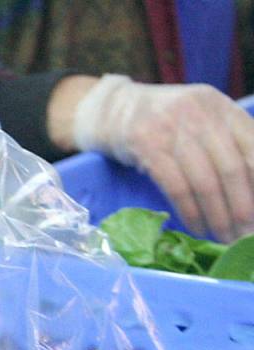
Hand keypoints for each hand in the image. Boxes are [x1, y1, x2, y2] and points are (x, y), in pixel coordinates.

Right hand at [71, 75, 253, 241]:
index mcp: (222, 108)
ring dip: (217, 217)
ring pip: (205, 182)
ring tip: (223, 237)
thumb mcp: (201, 119)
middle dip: (242, 208)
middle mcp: (201, 114)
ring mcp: (172, 129)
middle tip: (246, 234)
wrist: (113, 109)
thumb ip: (228, 141)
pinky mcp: (147, 146)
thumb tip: (252, 188)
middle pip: (232, 169)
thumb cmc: (164, 121)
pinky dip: (190, 213)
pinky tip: (197, 228)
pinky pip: (176, 187)